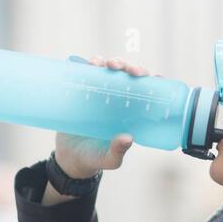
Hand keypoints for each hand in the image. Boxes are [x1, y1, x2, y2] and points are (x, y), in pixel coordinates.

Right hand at [53, 55, 161, 178]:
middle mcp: (119, 100)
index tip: (154, 77)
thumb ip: (117, 152)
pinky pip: (90, 72)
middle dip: (132, 67)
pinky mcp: (84, 92)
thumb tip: (127, 138)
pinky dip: (92, 64)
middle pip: (130, 76)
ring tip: (108, 65)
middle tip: (128, 70)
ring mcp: (101, 94)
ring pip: (112, 70)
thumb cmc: (94, 158)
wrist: (69, 157)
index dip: (153, 81)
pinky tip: (92, 63)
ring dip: (113, 62)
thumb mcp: (109, 159)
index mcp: (132, 113)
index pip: (147, 92)